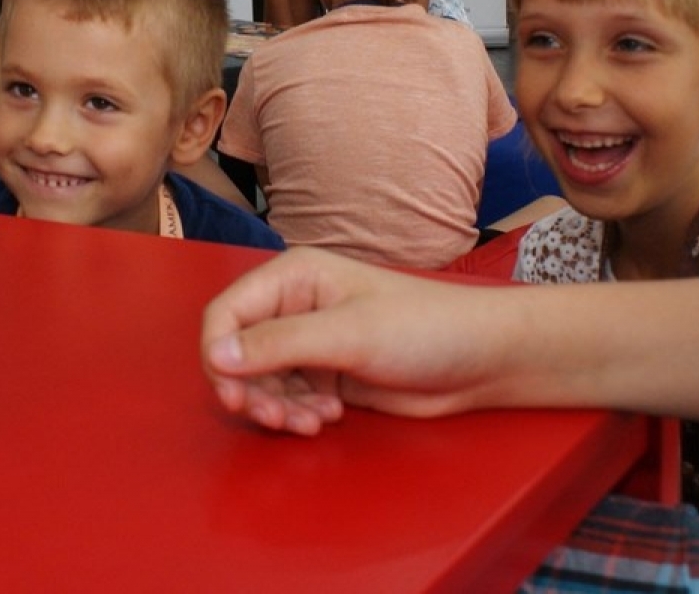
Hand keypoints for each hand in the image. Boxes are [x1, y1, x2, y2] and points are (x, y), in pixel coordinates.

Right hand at [201, 248, 507, 434]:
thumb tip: (216, 357)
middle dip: (250, 391)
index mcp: (293, 277)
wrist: (482, 362)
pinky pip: (287, 399)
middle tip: (276, 419)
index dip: (218, 354)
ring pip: (260, 383)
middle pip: (237, 354)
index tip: (231, 393)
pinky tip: (329, 418)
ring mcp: (310, 344)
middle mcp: (294, 307)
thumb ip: (280, 344)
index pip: (226, 313)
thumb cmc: (424, 328)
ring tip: (312, 422)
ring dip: (276, 408)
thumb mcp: (350, 334)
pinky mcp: (326, 377)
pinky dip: (297, 415)